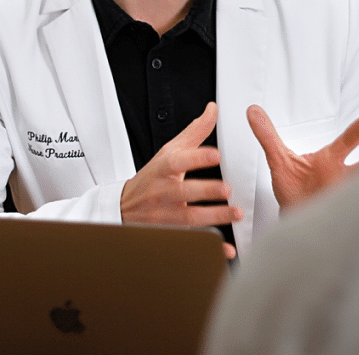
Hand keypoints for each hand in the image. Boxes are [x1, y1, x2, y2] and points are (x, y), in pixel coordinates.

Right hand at [120, 102, 242, 258]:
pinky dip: (209, 247)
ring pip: (189, 219)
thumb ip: (195, 131)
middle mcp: (163, 193)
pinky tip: (225, 248)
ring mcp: (165, 216)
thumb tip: (212, 109)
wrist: (124, 209)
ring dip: (214, 218)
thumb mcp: (170, 150)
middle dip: (206, 191)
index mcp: (164, 169)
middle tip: (227, 189)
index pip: (178, 162)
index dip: (196, 158)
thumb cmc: (153, 177)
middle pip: (184, 192)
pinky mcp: (171, 234)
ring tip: (235, 214)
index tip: (216, 155)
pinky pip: (190, 242)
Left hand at [247, 105, 358, 209]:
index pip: (346, 142)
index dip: (357, 131)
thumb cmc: (294, 188)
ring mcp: (347, 197)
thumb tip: (253, 111)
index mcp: (331, 161)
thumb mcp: (279, 160)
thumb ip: (267, 135)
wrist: (296, 219)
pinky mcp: (345, 217)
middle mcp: (345, 178)